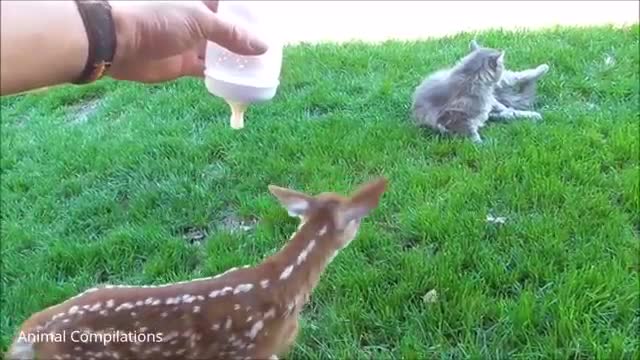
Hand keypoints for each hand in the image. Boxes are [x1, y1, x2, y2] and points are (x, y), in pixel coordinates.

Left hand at [107, 1, 267, 82]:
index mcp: (200, 1)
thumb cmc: (158, 19)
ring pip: (219, 52)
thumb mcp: (201, 21)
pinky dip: (222, 76)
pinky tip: (240, 82)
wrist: (120, 42)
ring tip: (260, 69)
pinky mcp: (183, 64)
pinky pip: (208, 70)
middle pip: (227, 30)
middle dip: (245, 40)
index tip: (267, 27)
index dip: (248, 15)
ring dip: (236, 60)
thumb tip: (262, 46)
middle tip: (268, 52)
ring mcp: (189, 42)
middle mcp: (196, 19)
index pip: (230, 6)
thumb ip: (232, 34)